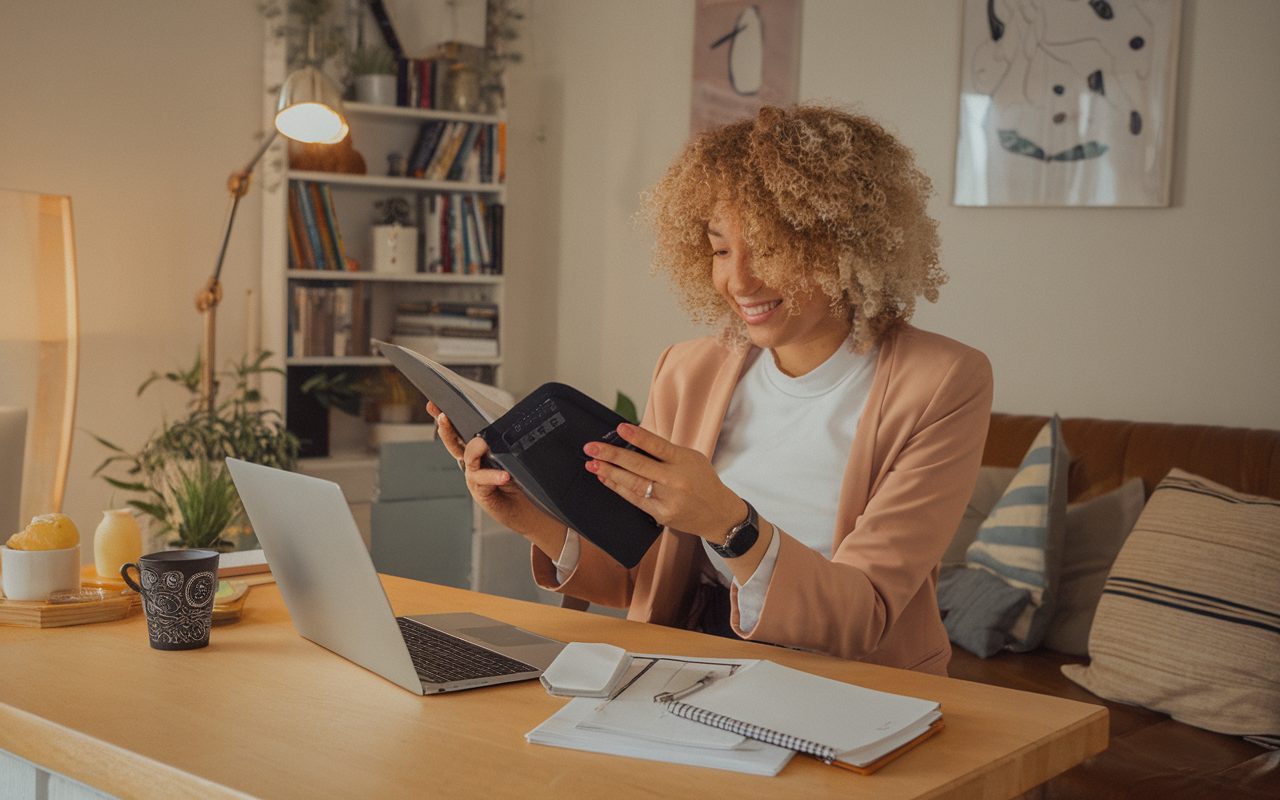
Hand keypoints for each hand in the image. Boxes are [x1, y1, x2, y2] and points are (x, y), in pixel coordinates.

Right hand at [427, 401, 564, 554]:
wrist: (529, 510)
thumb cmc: (521, 481)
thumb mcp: (514, 455)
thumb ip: (506, 441)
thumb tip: (509, 421)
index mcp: (477, 451)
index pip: (460, 431)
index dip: (445, 420)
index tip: (433, 405)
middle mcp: (472, 462)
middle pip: (454, 442)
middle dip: (447, 429)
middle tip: (444, 417)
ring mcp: (474, 476)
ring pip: (468, 458)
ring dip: (475, 449)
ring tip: (484, 444)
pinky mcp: (481, 491)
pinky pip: (485, 478)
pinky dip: (494, 475)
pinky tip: (504, 476)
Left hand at [584, 423, 744, 543]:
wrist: (719, 514)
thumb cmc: (704, 482)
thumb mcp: (692, 459)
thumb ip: (666, 451)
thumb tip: (635, 441)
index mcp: (685, 461)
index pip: (658, 446)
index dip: (638, 437)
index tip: (620, 427)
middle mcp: (676, 481)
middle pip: (639, 466)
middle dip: (612, 455)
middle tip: (591, 448)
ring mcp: (668, 500)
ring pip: (633, 484)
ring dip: (609, 473)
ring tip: (592, 463)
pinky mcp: (661, 515)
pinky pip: (635, 499)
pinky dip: (618, 488)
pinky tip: (606, 479)